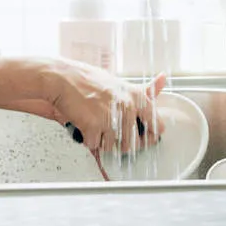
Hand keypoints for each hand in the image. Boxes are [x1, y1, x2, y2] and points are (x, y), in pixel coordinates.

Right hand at [49, 62, 166, 153]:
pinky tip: (85, 125)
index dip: (150, 135)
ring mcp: (110, 117)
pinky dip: (88, 139)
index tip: (143, 136)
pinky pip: (94, 144)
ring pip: (113, 146)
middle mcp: (126, 107)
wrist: (62, 78)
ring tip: (96, 125)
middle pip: (134, 143)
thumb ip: (144, 89)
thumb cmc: (88, 80)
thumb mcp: (121, 82)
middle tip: (111, 132)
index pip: (158, 127)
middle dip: (122, 143)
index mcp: (137, 97)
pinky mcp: (93, 126)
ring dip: (103, 141)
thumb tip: (163, 79)